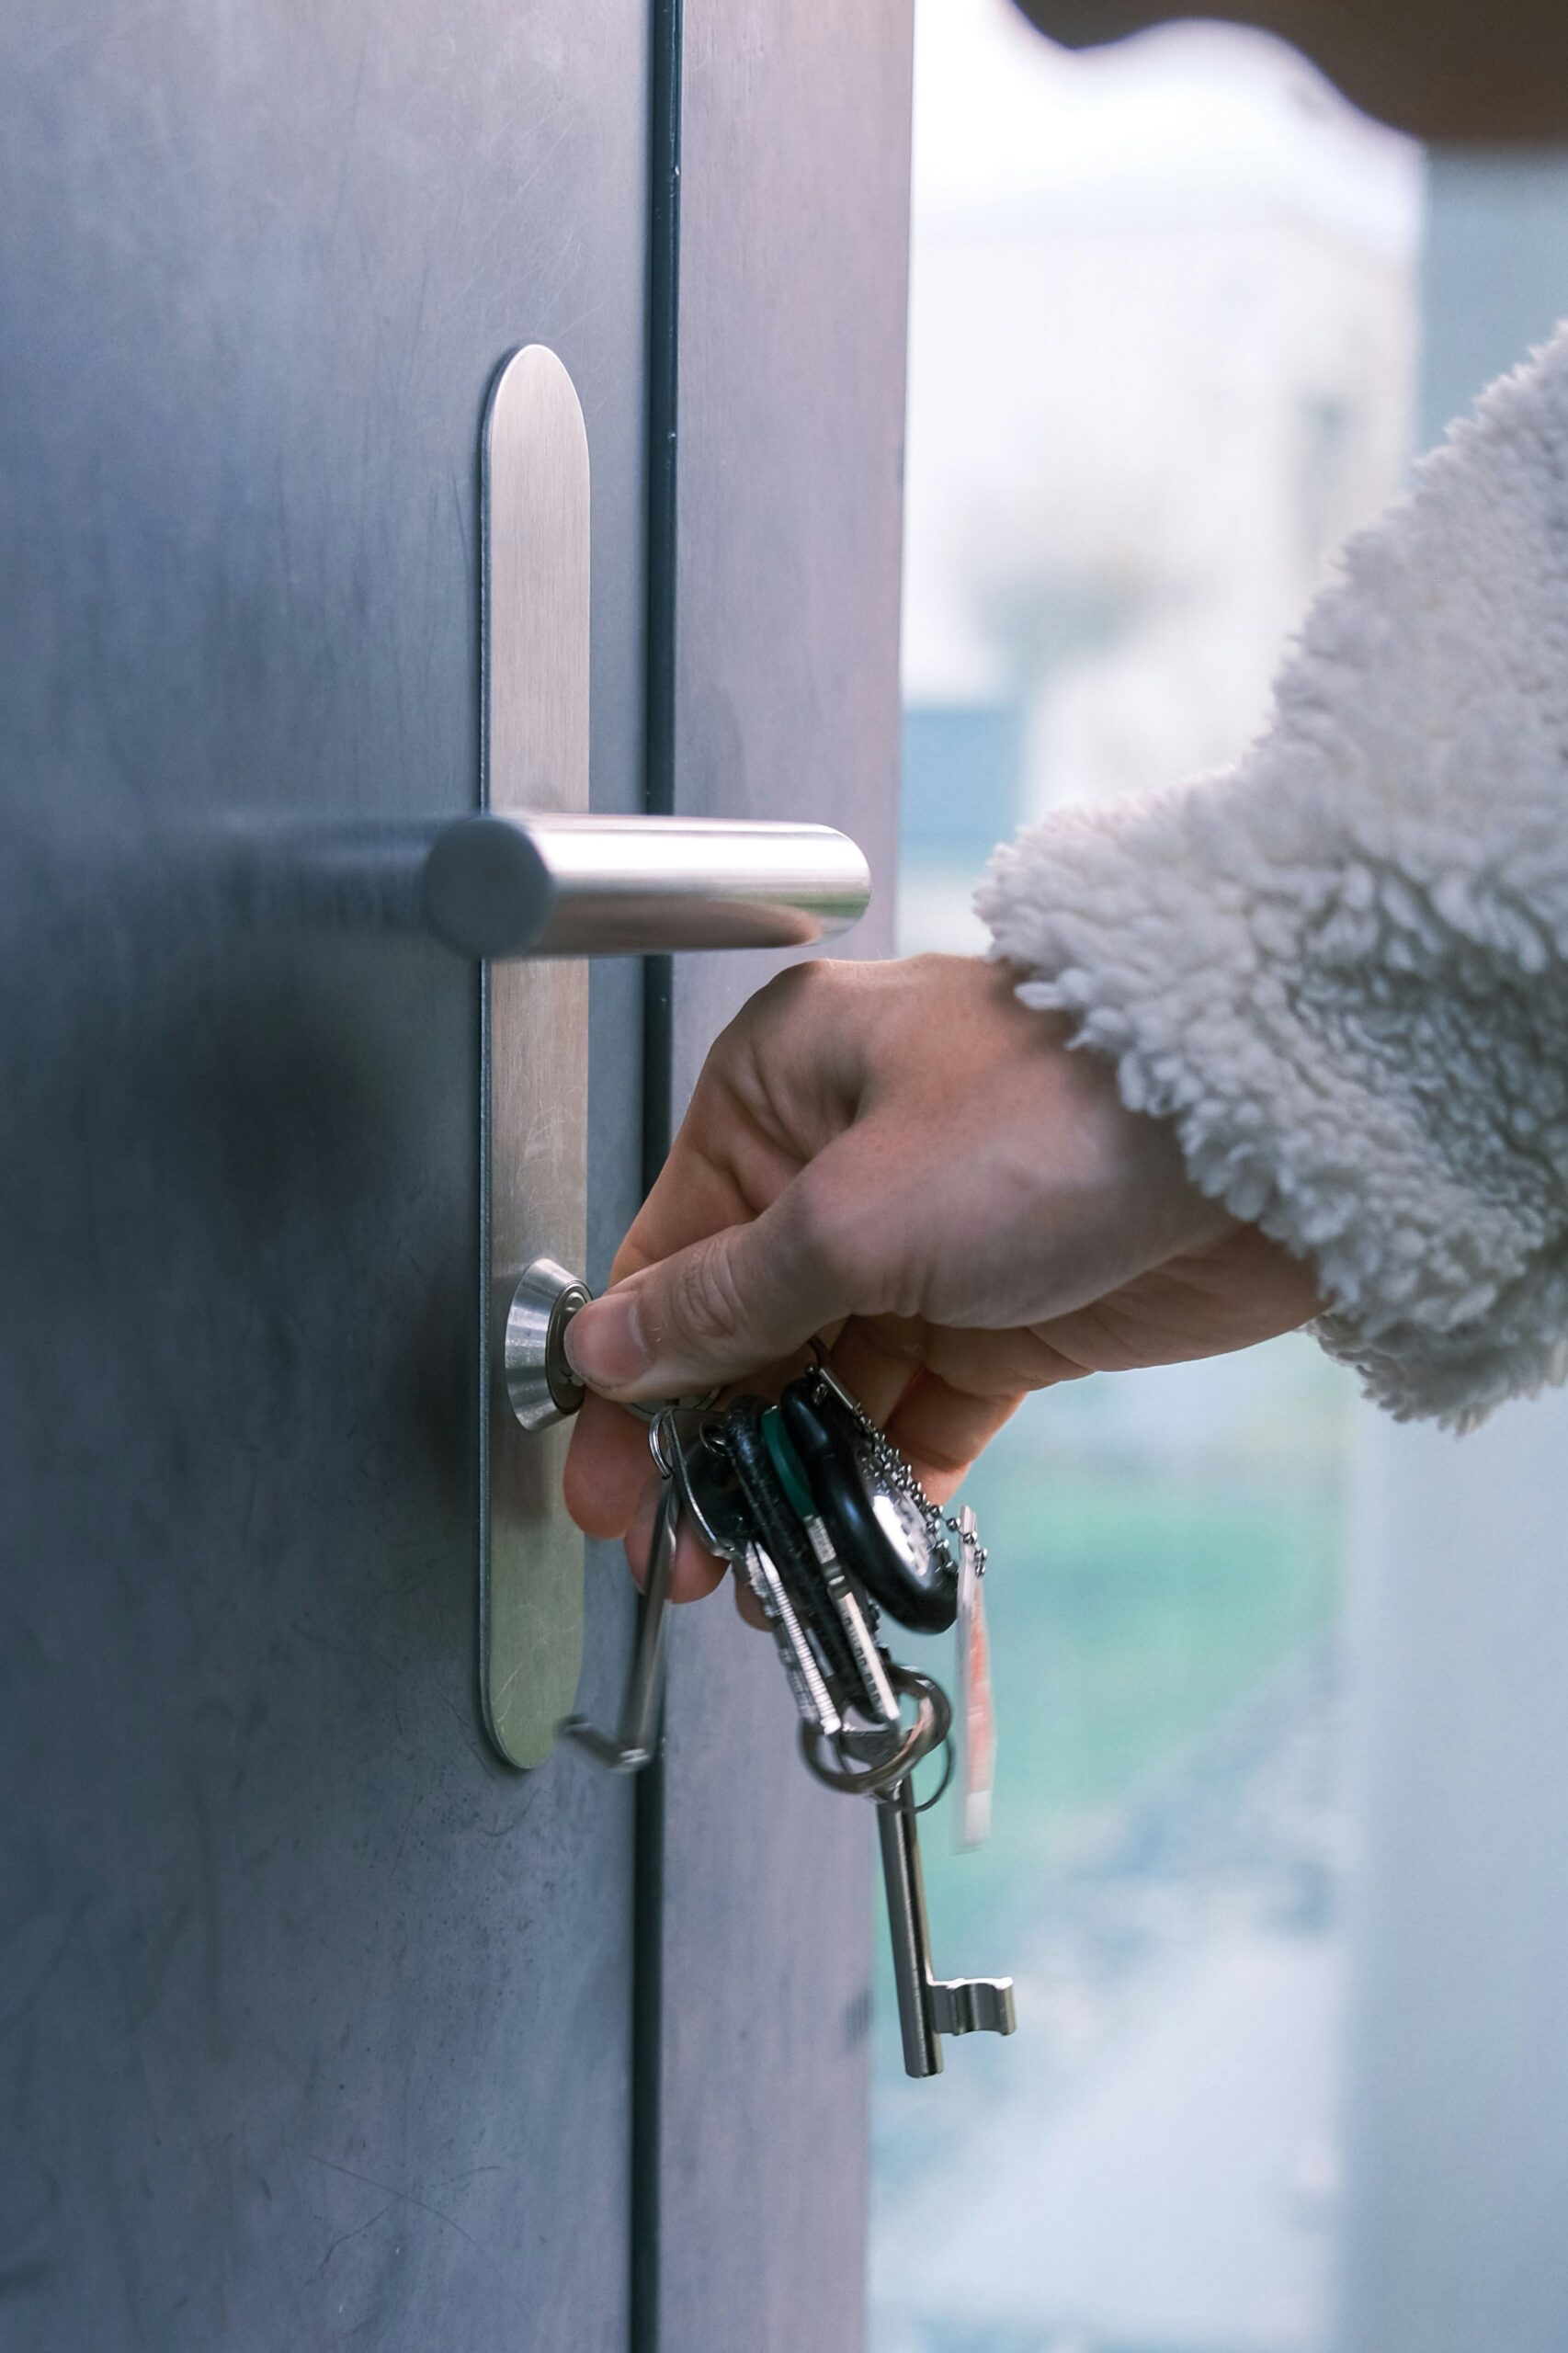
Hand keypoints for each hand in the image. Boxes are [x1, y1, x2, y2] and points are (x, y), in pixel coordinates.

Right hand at [562, 954, 1318, 1598]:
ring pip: (824, 1382)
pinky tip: (847, 1546)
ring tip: (757, 1571)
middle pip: (739, 1328)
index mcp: (782, 1089)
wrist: (1265, 1136)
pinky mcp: (1005, 1312)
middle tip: (674, 1552)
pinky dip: (880, 1478)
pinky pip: (914, 1412)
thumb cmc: (1059, 1113)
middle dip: (706, 1446)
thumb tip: (610, 1353)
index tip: (605, 1478)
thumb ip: (723, 1305)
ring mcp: (927, 1241)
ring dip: (790, 1478)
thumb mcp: (850, 1218)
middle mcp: (843, 1158)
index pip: (670, 1250)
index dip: (631, 1377)